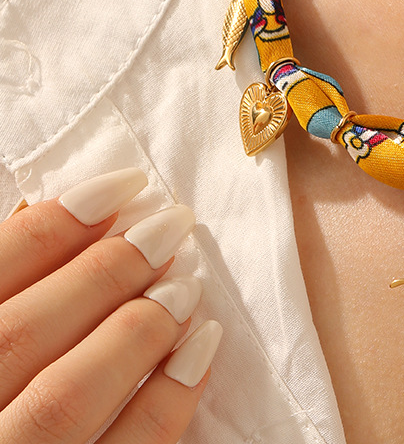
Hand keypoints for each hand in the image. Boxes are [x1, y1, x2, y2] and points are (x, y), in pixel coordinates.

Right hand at [0, 169, 221, 442]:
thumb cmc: (16, 372)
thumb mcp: (0, 326)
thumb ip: (24, 286)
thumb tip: (88, 216)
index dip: (55, 225)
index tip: (125, 186)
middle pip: (25, 335)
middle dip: (106, 271)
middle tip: (171, 227)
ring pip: (64, 398)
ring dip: (136, 330)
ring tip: (186, 286)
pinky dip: (166, 399)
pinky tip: (201, 347)